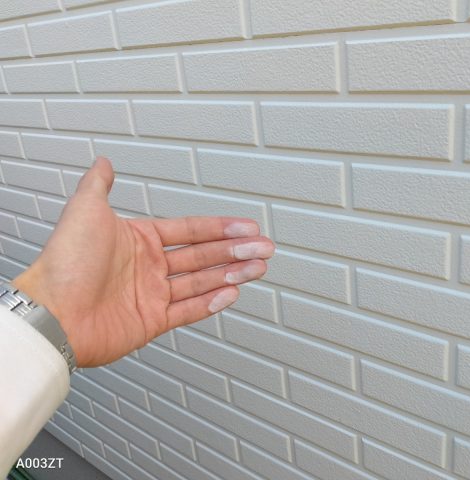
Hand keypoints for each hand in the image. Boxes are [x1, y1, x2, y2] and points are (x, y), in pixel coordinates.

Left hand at [12, 157, 274, 367]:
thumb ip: (99, 186)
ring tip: (257, 268)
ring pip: (201, 282)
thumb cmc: (64, 262)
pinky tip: (231, 293)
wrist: (52, 312)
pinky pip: (188, 311)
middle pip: (202, 256)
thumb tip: (103, 163)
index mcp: (139, 240)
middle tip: (263, 247)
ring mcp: (151, 295)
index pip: (190, 230)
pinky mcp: (151, 321)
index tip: (246, 226)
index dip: (220, 227)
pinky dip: (211, 303)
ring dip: (231, 274)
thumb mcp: (85, 210)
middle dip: (235, 251)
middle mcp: (148, 267)